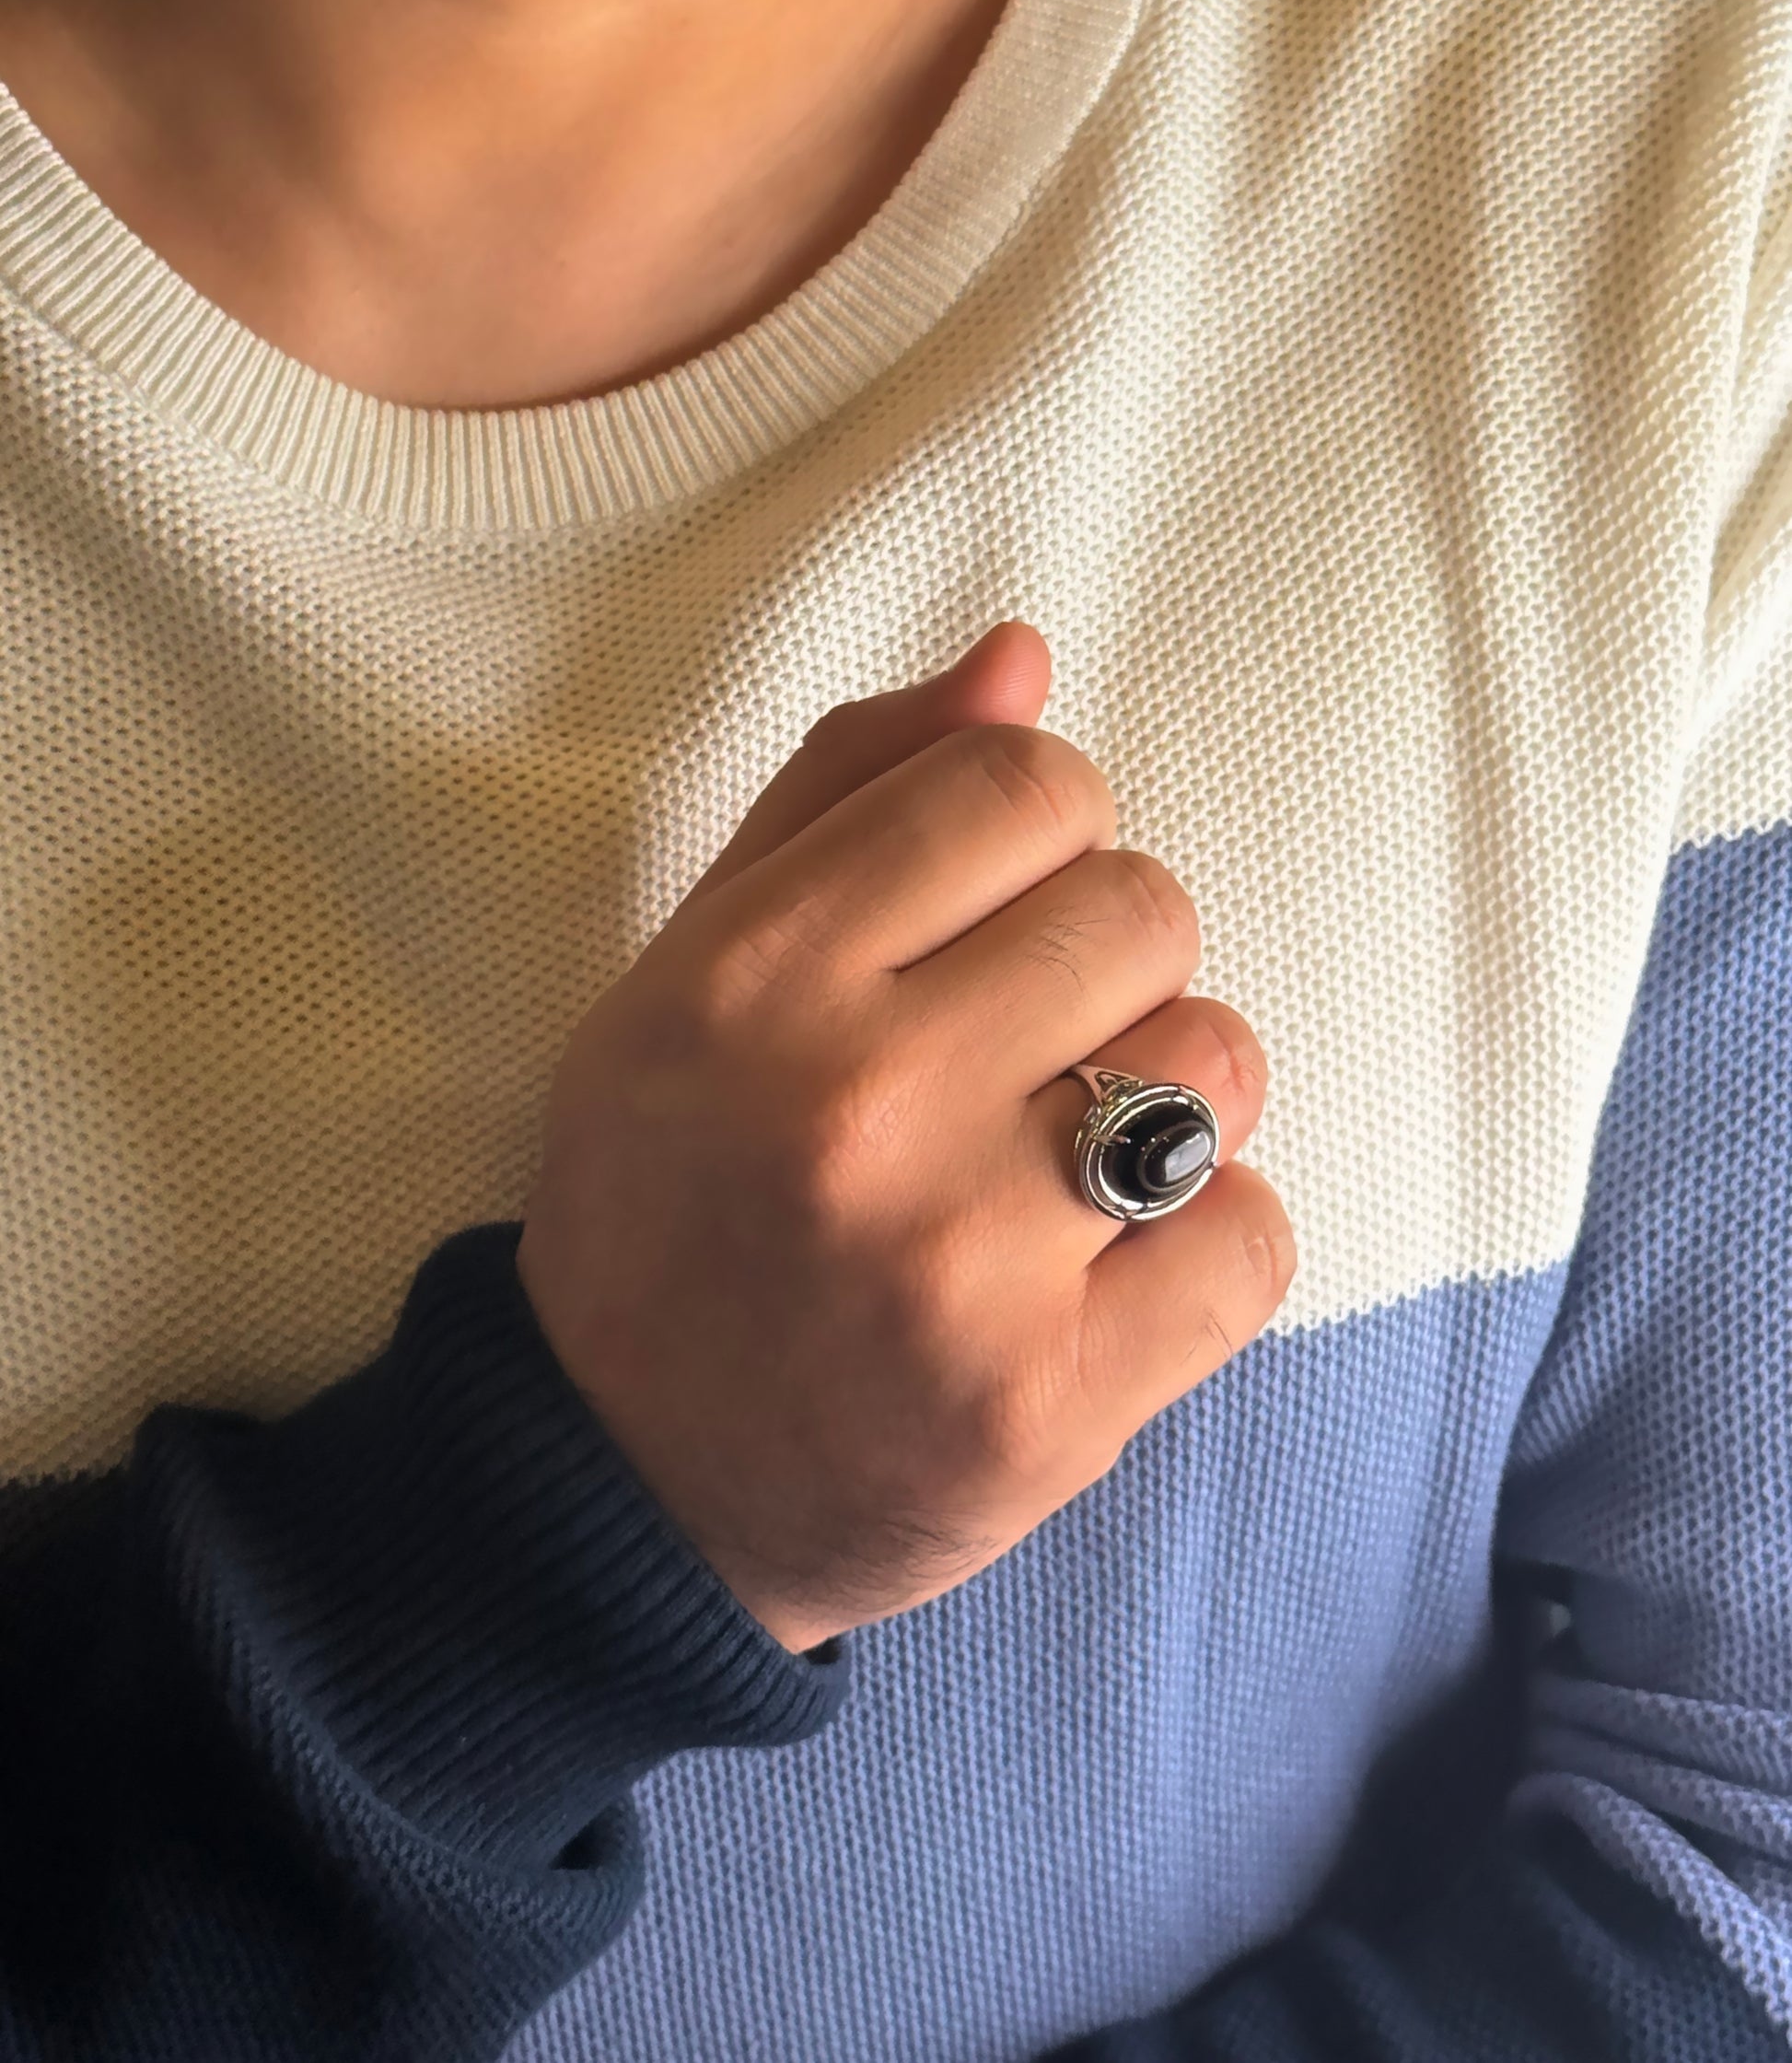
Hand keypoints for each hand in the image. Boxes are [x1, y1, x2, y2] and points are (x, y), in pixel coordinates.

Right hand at [516, 621, 1294, 1653]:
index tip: (995, 908)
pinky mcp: (1056, 1404)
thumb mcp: (693, 968)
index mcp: (756, 977)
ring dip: (1164, 1097)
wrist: (626, 1489)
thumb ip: (848, 794)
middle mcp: (860, 1104)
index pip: (1023, 782)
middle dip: (1102, 963)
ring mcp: (965, 1265)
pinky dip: (1204, 1241)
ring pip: (1218, 1062)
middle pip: (1144, 909)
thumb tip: (1023, 655)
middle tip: (1017, 1053)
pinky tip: (1101, 1267)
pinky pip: (1255, 1236)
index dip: (1041, 829)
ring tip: (1062, 1161)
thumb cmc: (667, 1197)